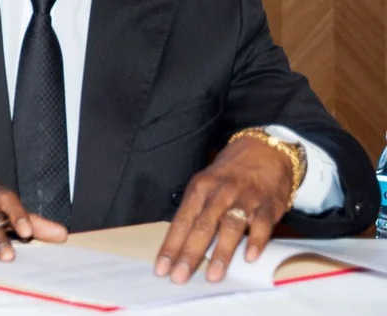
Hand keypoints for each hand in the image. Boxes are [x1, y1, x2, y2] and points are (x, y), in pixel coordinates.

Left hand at [155, 136, 293, 283]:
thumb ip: (196, 211)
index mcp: (199, 188)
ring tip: (213, 276)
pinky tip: (249, 257)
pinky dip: (255, 241)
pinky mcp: (268, 206)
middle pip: (201, 227)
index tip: (162, 268)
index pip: (181, 221)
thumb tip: (180, 243)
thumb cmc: (229, 174)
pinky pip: (261, 225)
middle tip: (180, 277)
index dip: (171, 246)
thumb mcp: (206, 184)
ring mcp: (245, 199)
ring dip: (221, 252)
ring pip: (230, 227)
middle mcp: (220, 193)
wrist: (265, 151)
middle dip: (189, 254)